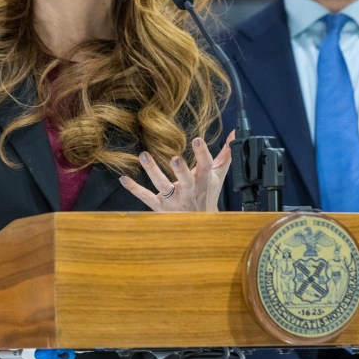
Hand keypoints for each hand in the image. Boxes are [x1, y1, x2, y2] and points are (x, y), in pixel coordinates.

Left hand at [120, 131, 234, 211]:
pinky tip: (123, 178)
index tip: (198, 140)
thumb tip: (234, 133)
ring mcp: (173, 200)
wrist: (201, 225)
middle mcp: (189, 191)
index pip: (205, 166)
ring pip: (162, 186)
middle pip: (185, 180)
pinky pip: (145, 197)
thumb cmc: (208, 194)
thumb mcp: (218, 174)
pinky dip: (134, 188)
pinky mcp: (159, 206)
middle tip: (174, 158)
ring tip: (144, 155)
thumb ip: (226, 153)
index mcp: (203, 181)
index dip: (202, 154)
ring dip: (152, 171)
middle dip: (181, 170)